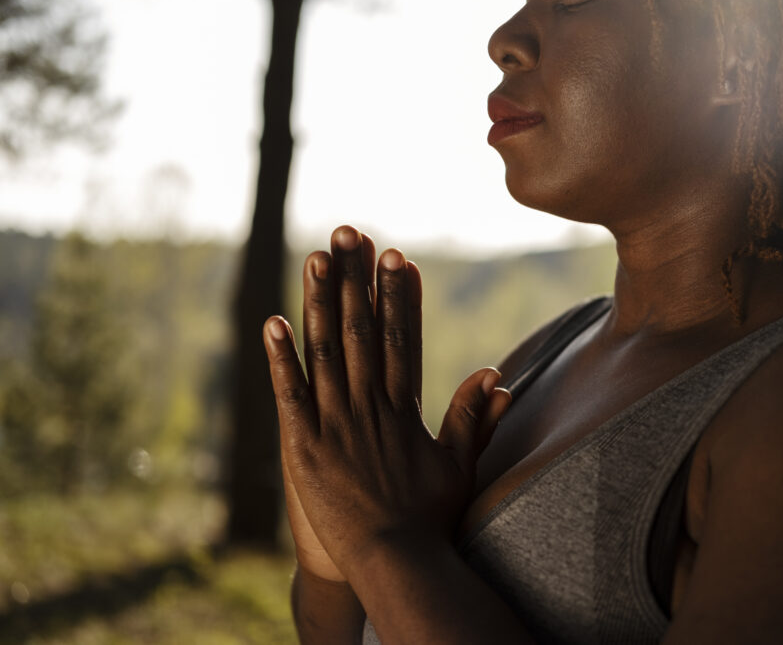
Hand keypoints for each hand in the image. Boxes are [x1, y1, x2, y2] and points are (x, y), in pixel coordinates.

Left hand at [264, 226, 510, 580]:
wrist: (396, 562)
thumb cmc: (430, 517)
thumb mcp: (459, 464)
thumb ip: (472, 417)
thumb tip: (496, 376)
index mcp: (405, 408)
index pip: (404, 338)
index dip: (399, 295)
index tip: (397, 256)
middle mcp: (371, 406)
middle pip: (363, 330)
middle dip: (356, 279)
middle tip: (351, 234)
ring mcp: (335, 424)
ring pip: (326, 352)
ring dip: (319, 302)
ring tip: (315, 257)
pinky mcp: (304, 447)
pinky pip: (290, 395)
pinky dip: (280, 359)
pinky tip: (272, 322)